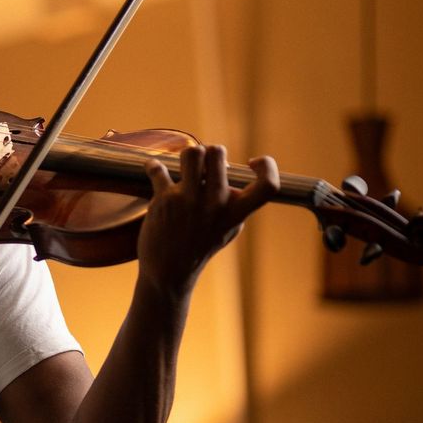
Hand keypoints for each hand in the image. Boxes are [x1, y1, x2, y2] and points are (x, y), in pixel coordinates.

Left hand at [140, 144, 278, 294]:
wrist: (169, 270)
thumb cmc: (200, 246)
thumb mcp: (229, 228)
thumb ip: (236, 201)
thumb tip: (229, 168)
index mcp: (236, 212)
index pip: (269, 185)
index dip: (268, 166)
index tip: (252, 162)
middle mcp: (215, 204)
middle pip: (217, 152)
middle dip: (209, 153)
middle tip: (204, 166)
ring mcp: (189, 200)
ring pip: (191, 152)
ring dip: (187, 156)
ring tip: (185, 167)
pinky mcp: (164, 199)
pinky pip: (157, 168)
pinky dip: (153, 167)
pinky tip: (154, 171)